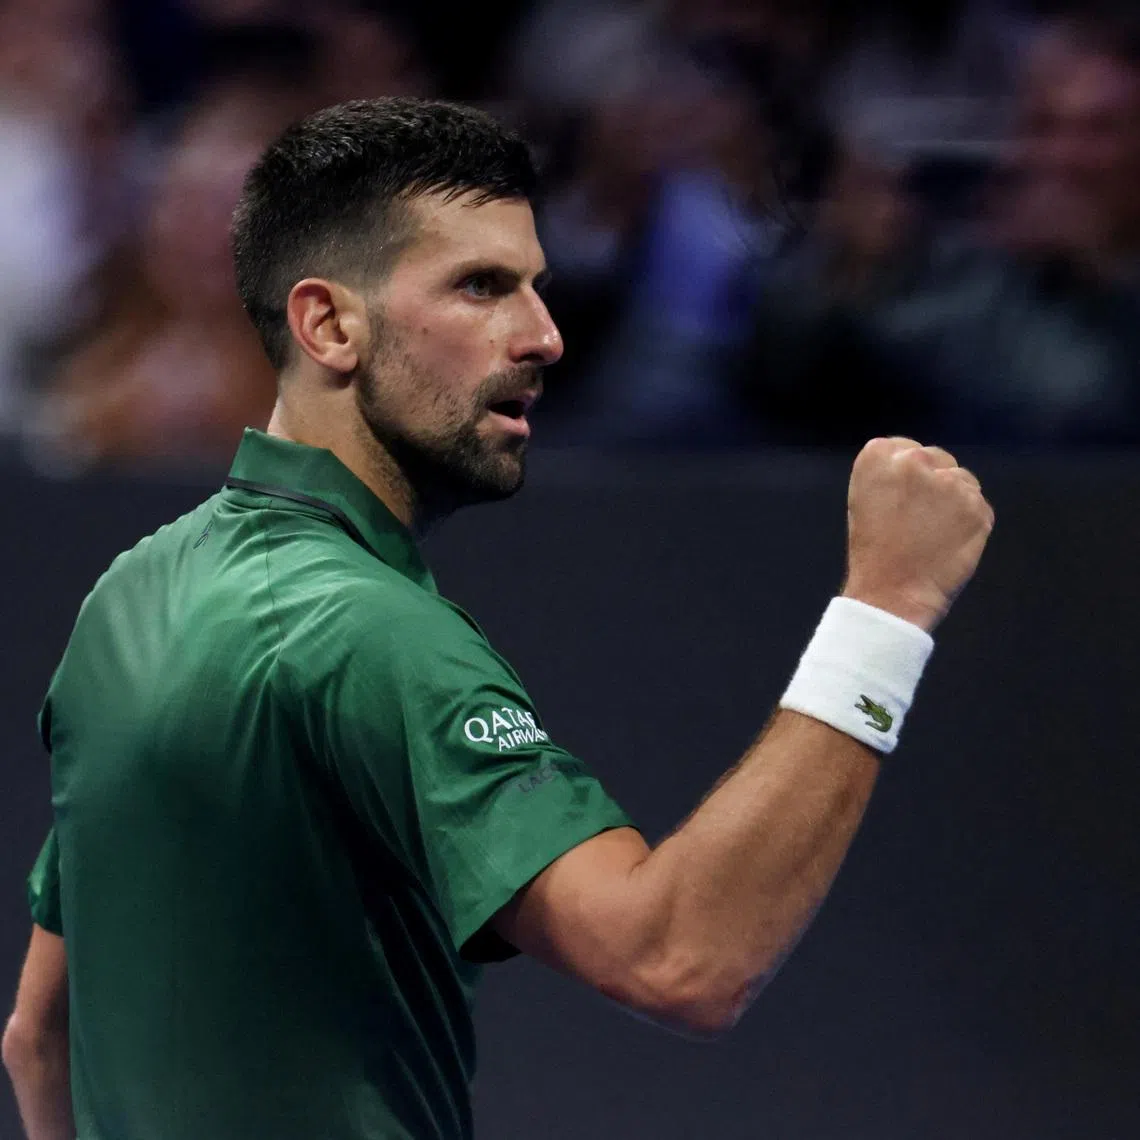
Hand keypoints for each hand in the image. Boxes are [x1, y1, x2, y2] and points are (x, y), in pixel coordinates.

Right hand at [843, 437, 993, 631]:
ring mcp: (949, 483)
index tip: (901, 499)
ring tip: (933, 532)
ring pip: (962, 480)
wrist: (891, 593)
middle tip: (919, 518)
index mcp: (878, 456)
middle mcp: (914, 460)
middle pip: (937, 458)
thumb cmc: (873, 551)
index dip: (906, 475)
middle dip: (933, 482)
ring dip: (954, 501)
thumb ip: (889, 474)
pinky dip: (969, 522)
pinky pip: (979, 505)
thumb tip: (921, 466)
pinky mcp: (977, 506)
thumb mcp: (864, 499)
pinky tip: (949, 541)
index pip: (903, 448)